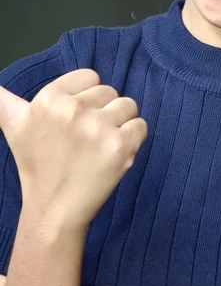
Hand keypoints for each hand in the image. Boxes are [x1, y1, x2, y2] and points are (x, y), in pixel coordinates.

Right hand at [0, 69, 147, 230]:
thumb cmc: (37, 166)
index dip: (88, 99)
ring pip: (129, 106)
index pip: (90, 76)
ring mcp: (97, 128)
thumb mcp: (15, 127)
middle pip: (111, 91)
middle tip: (86, 140)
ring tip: (100, 147)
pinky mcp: (119, 146)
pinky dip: (134, 140)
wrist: (54, 209)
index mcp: (49, 98)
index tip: (75, 122)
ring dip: (121, 125)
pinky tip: (114, 154)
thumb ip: (3, 101)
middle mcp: (72, 109)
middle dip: (104, 113)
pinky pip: (141, 126)